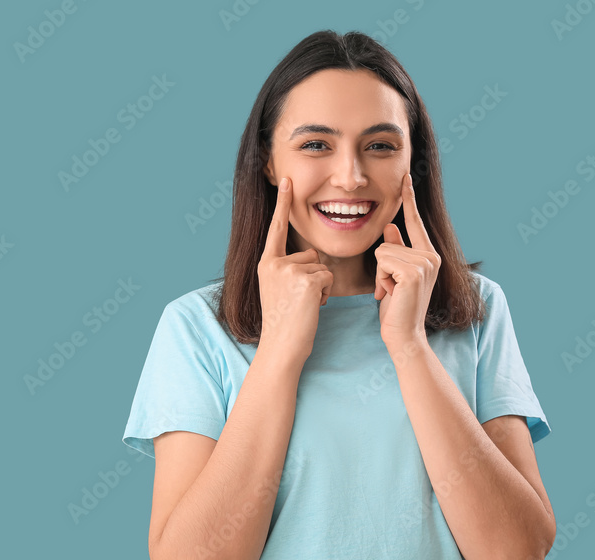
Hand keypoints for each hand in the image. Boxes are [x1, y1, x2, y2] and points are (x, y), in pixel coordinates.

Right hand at [257, 177, 332, 364]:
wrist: (281, 346)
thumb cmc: (284, 323)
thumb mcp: (278, 289)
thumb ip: (288, 269)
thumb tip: (311, 258)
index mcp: (266, 263)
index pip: (276, 228)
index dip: (282, 203)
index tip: (286, 178)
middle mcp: (274, 262)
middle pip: (311, 254)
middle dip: (314, 276)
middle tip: (299, 301)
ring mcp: (289, 270)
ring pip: (322, 266)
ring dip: (321, 286)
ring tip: (304, 306)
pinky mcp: (305, 279)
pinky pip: (328, 277)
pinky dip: (326, 293)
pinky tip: (311, 307)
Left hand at [373, 172, 440, 347]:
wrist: (404, 335)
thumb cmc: (396, 308)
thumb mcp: (393, 276)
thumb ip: (395, 250)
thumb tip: (390, 227)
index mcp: (428, 255)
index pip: (414, 222)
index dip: (409, 199)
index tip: (405, 176)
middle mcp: (431, 256)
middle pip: (388, 242)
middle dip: (382, 267)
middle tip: (391, 289)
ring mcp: (425, 263)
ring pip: (383, 251)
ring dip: (380, 274)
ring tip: (392, 292)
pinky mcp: (414, 271)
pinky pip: (382, 259)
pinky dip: (381, 278)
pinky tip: (391, 293)